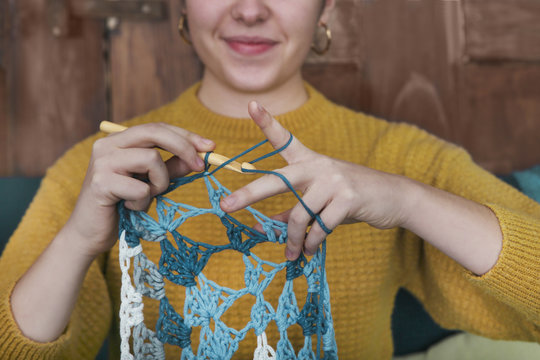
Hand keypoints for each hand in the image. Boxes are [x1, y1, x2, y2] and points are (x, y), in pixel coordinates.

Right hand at [65, 122, 214, 257]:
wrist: (90, 235)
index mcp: (120, 140)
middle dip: (184, 147)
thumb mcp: (153, 183)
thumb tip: (199, 155)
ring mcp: (102, 162)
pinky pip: (141, 189)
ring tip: (147, 197)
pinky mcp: (100, 183)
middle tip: (201, 166)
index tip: (210, 146)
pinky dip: (144, 203)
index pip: (158, 128)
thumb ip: (172, 168)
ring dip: (160, 183)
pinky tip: (129, 208)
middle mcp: (107, 145)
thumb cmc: (123, 206)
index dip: (186, 136)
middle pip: (155, 132)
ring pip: (152, 159)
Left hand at [220, 102, 412, 260]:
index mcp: (310, 161)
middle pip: (278, 180)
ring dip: (293, 239)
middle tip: (226, 206)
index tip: (251, 105)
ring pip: (300, 214)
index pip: (285, 139)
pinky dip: (313, 243)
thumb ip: (295, 209)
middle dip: (249, 194)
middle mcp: (318, 166)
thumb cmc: (350, 198)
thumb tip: (272, 225)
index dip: (267, 123)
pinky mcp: (348, 198)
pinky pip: (321, 227)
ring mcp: (334, 181)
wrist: (393, 197)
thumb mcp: (321, 199)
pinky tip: (310, 250)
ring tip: (292, 253)